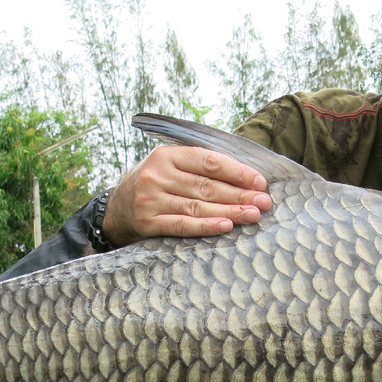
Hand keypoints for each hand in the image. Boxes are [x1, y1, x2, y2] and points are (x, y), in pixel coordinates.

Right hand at [102, 145, 272, 245]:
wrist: (116, 207)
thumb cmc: (155, 183)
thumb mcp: (170, 165)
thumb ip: (199, 165)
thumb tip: (245, 176)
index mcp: (167, 155)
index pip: (209, 161)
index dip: (237, 172)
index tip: (259, 182)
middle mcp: (158, 175)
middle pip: (207, 186)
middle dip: (240, 195)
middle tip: (264, 202)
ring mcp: (151, 199)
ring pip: (198, 206)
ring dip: (230, 212)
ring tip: (253, 215)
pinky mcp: (148, 222)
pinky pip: (182, 225)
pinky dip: (206, 226)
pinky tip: (226, 227)